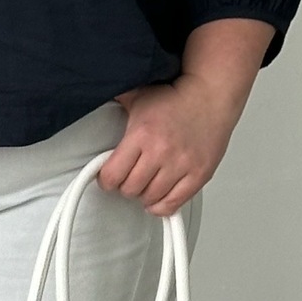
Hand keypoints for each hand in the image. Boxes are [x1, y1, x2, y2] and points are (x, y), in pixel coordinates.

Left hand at [103, 17, 275, 213]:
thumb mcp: (138, 96)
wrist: (210, 94)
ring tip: (145, 183)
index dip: (106, 179)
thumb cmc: (175, 98)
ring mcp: (182, 165)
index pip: (112, 175)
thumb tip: (91, 94)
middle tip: (128, 177)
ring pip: (150, 199)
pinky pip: (174, 204)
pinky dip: (162, 205)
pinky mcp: (199, 174)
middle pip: (130, 190)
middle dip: (125, 186)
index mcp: (142, 134)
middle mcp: (161, 151)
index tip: (108, 176)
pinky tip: (158, 196)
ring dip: (144, 194)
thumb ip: (114, 101)